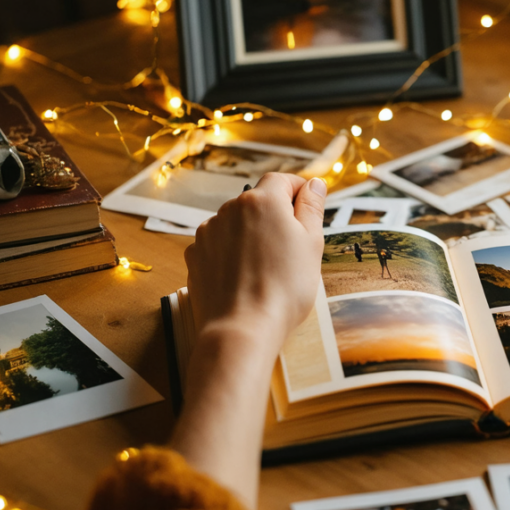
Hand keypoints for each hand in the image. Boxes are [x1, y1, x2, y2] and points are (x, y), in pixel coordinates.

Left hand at [183, 173, 325, 349]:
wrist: (242, 329)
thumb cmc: (284, 288)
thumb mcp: (312, 244)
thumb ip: (312, 207)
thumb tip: (314, 184)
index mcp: (262, 201)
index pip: (282, 180)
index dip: (298, 190)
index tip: (309, 207)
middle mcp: (229, 209)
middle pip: (258, 202)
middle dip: (275, 217)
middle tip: (294, 247)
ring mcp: (208, 233)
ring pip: (237, 224)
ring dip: (252, 235)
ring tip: (268, 267)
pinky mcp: (195, 256)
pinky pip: (219, 245)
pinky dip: (232, 254)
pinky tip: (245, 276)